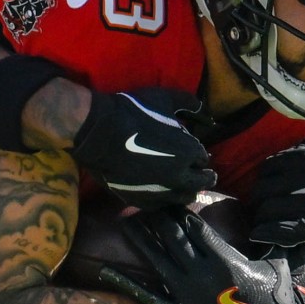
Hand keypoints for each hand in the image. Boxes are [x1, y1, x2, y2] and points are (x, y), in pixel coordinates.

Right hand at [70, 88, 215, 209]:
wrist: (99, 134)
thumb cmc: (132, 113)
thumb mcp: (164, 98)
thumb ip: (188, 103)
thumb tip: (202, 108)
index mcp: (189, 152)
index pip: (203, 159)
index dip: (199, 155)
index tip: (196, 154)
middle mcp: (180, 177)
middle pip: (200, 182)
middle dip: (204, 177)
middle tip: (204, 175)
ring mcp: (161, 192)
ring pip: (183, 197)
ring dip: (188, 190)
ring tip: (187, 187)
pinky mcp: (142, 201)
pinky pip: (162, 205)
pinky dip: (167, 199)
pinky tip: (165, 194)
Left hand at [95, 207, 304, 303]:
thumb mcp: (277, 267)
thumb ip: (270, 243)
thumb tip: (273, 223)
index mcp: (224, 260)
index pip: (194, 226)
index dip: (180, 209)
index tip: (169, 196)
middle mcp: (200, 274)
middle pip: (173, 237)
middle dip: (159, 217)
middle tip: (145, 201)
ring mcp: (185, 294)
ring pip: (156, 259)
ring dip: (140, 238)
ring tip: (125, 221)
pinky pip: (146, 296)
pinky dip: (125, 283)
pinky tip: (106, 272)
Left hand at [248, 139, 304, 246]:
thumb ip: (301, 148)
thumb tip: (276, 158)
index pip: (267, 169)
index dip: (262, 180)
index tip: (263, 188)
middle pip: (263, 190)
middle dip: (257, 200)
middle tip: (258, 207)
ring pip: (270, 211)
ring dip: (260, 218)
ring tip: (260, 222)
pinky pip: (285, 230)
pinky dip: (269, 233)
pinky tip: (260, 235)